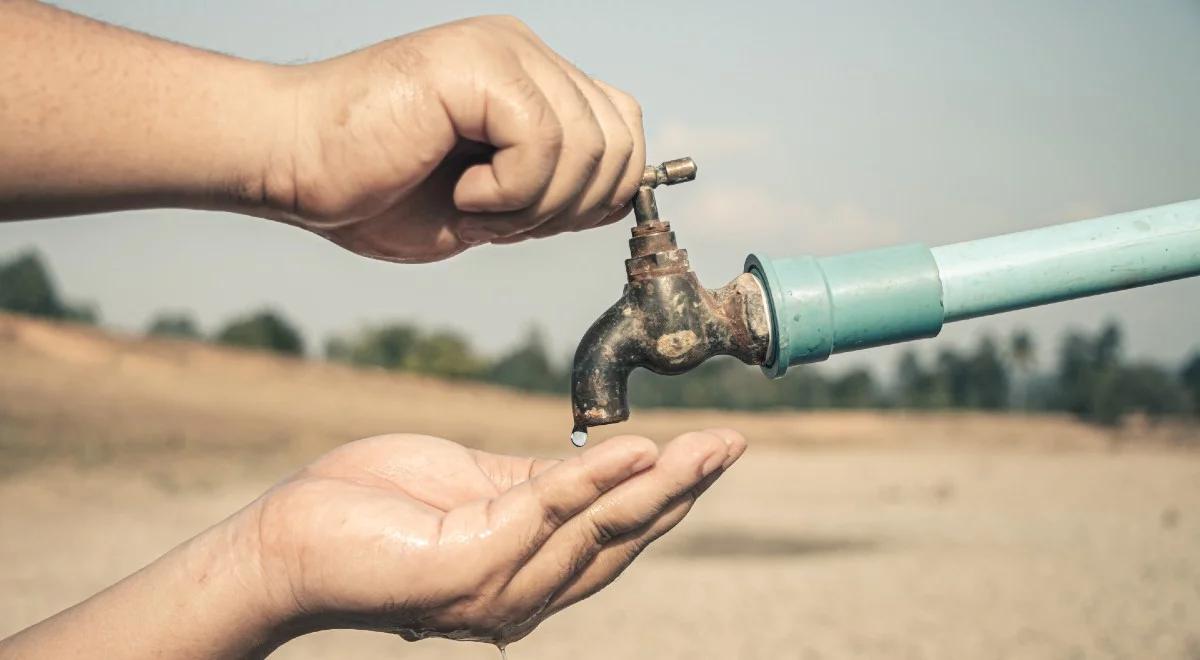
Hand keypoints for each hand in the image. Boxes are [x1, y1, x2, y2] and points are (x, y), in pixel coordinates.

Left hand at [244, 430, 745, 644]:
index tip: (713, 449)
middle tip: (732, 445)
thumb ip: (537, 484)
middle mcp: (523, 594)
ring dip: (658, 486)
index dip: (668, 493)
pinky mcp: (467, 571)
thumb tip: (600, 463)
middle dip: (682, 491)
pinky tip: (636, 449)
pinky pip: (544, 514)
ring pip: (597, 532)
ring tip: (706, 447)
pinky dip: (593, 480)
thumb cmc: (375, 508)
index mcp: (529, 571)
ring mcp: (496, 590)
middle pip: (622, 541)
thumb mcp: (476, 486)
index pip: (615, 535)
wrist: (289, 537)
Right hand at [269, 16, 645, 262]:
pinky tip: (461, 193)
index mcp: (532, 80)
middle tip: (499, 220)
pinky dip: (508, 195)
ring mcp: (503, 51)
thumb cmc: (376, 190)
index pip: (623, 130)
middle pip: (621, 143)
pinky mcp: (475, 65)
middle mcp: (526, 53)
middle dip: (569, 210)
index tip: (532, 222)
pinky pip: (543, 144)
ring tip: (474, 208)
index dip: (599, 195)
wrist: (291, 165)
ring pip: (588, 148)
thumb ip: (554, 189)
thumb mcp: (493, 202)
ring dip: (534, 207)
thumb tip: (619, 201)